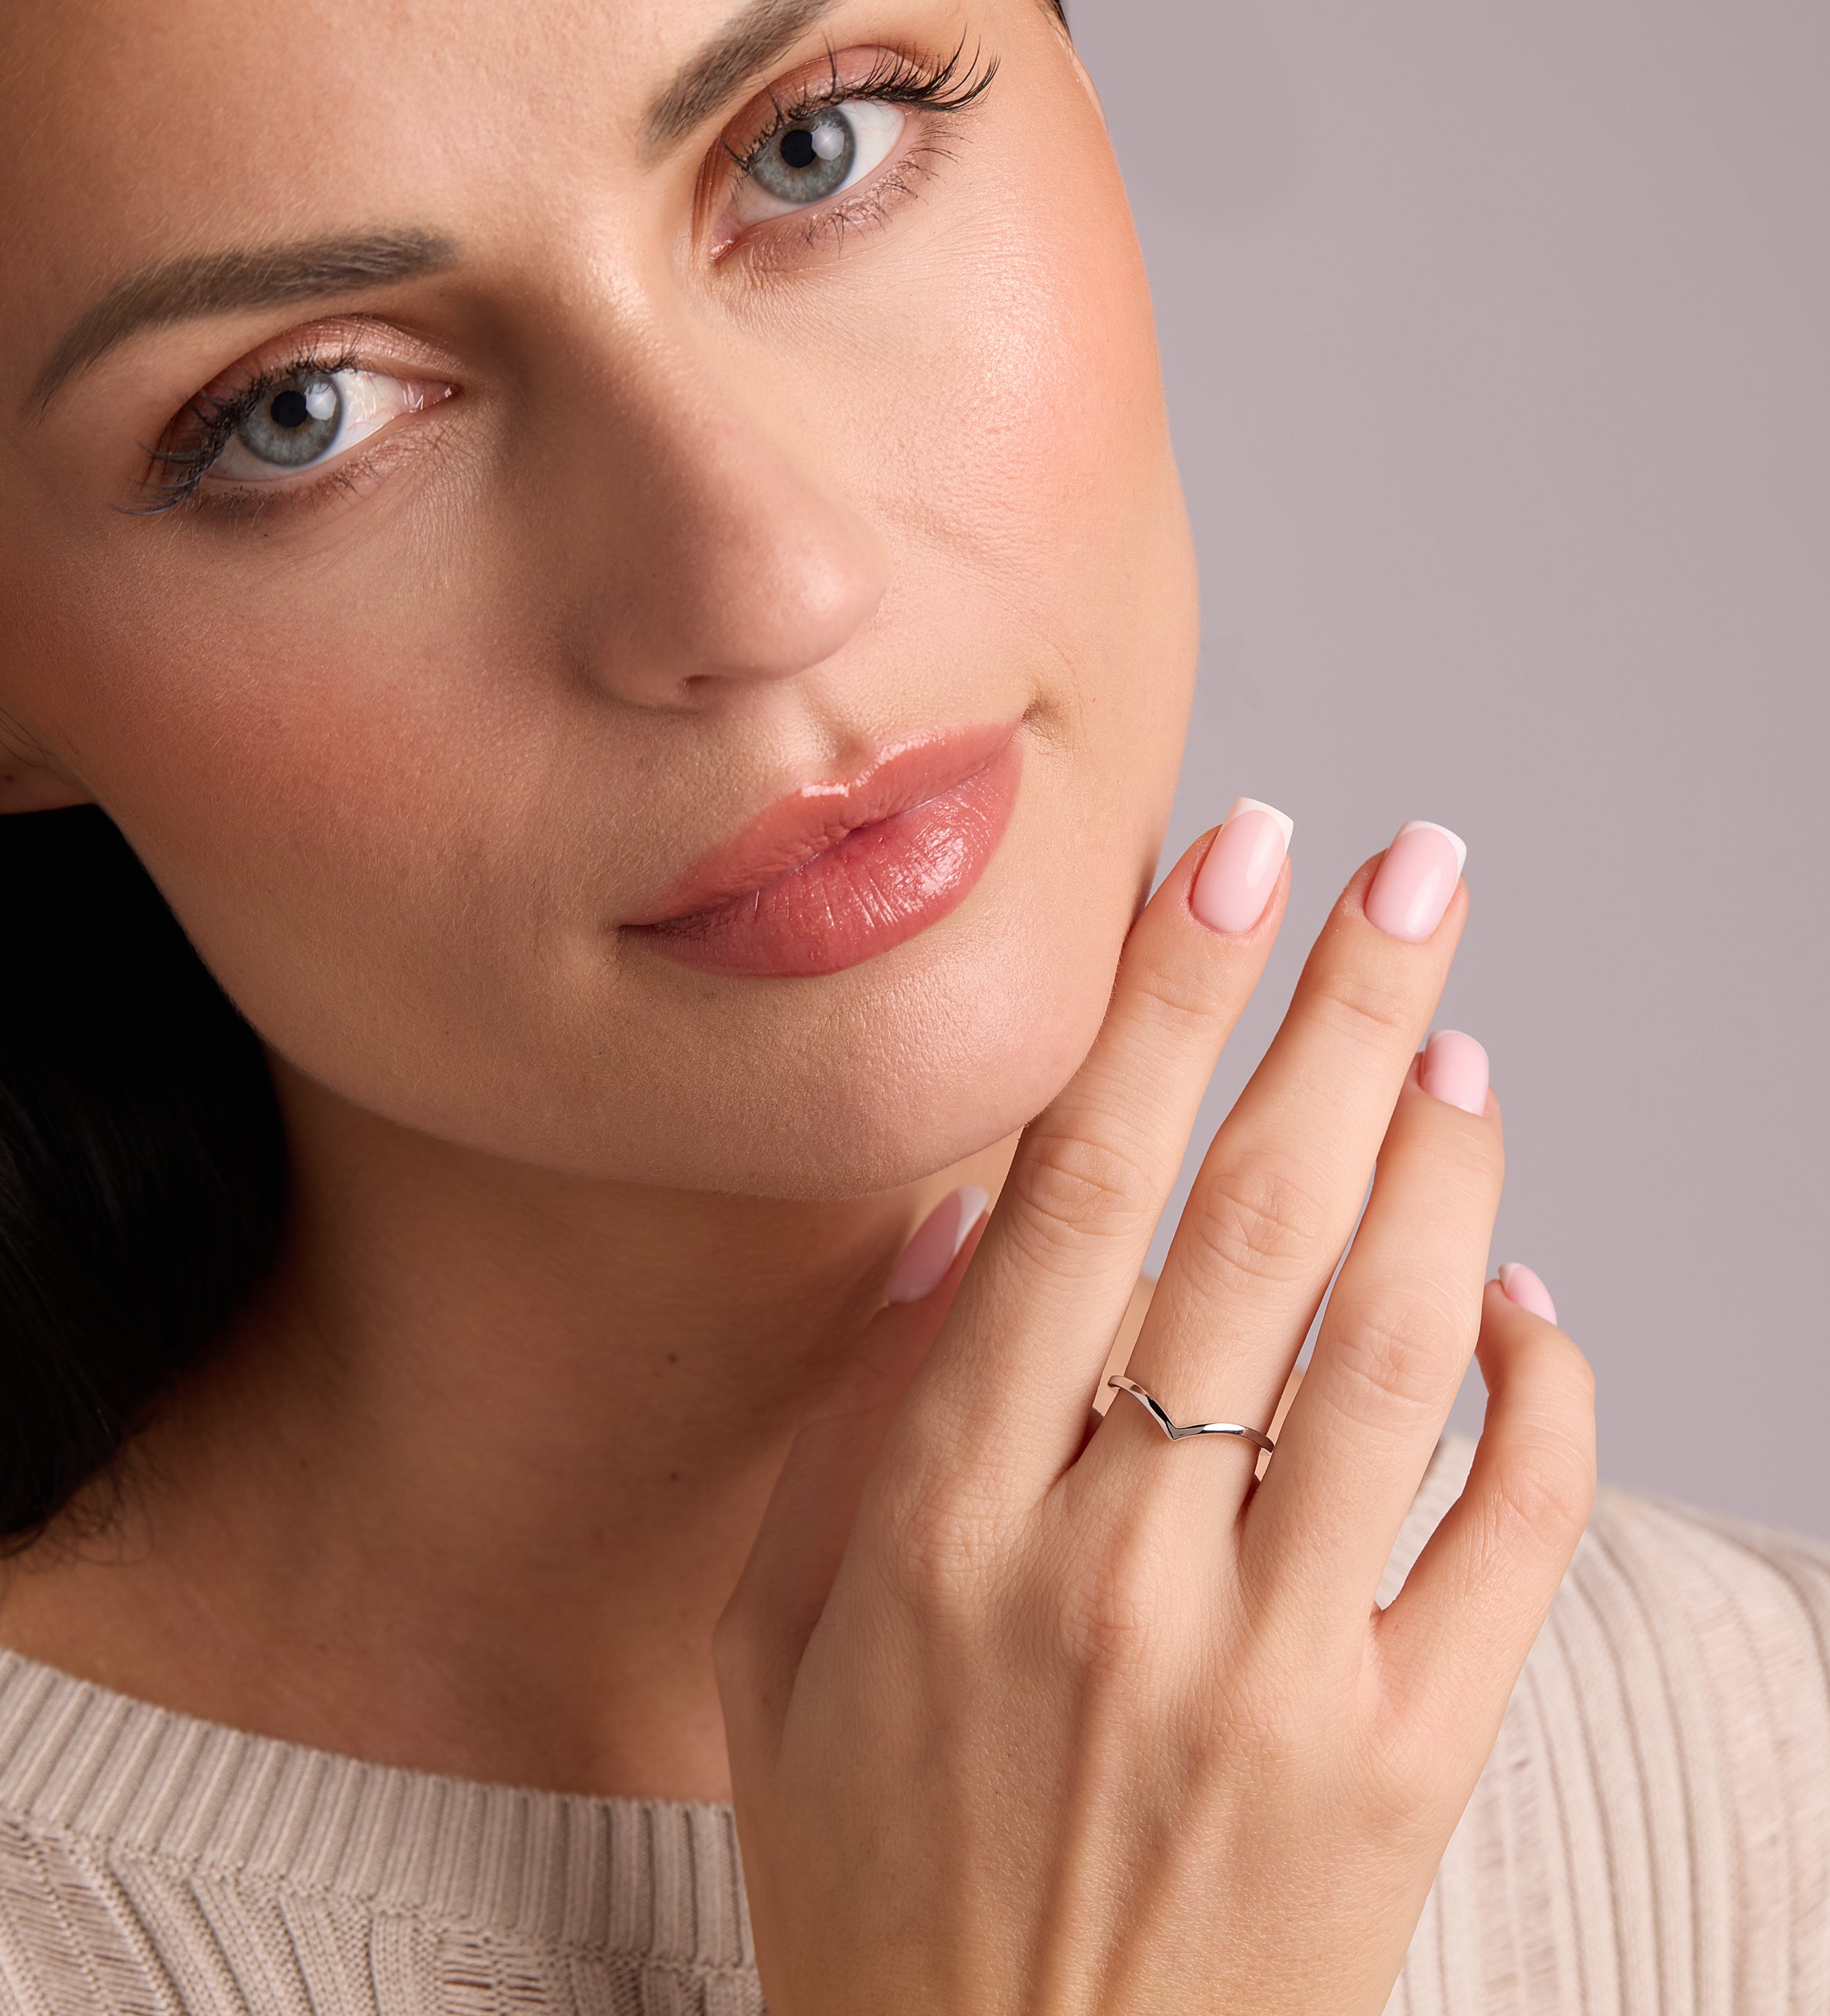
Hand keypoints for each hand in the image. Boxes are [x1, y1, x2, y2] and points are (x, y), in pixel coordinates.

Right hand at [715, 812, 1595, 2014]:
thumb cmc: (876, 1872)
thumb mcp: (778, 1648)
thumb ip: (853, 1425)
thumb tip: (968, 1233)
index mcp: (938, 1521)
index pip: (1074, 1192)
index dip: (1159, 1003)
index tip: (1227, 860)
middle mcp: (1107, 1570)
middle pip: (1253, 1224)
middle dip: (1340, 1013)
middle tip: (1411, 873)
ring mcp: (1269, 1669)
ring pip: (1395, 1345)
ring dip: (1445, 1168)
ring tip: (1464, 1047)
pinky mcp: (1397, 1764)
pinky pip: (1508, 1532)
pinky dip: (1539, 1390)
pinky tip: (1519, 1301)